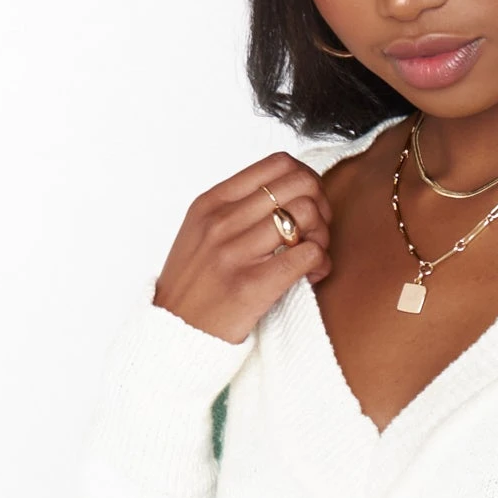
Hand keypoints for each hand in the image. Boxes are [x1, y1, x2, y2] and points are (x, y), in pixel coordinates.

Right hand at [152, 150, 333, 343]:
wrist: (174, 334)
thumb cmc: (194, 286)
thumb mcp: (200, 233)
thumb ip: (235, 208)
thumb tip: (284, 191)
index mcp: (211, 202)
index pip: (278, 163)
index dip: (306, 180)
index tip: (307, 205)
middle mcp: (221, 221)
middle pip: (299, 184)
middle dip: (321, 205)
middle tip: (316, 232)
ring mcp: (235, 252)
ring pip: (308, 214)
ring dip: (323, 236)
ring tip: (312, 257)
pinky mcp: (252, 285)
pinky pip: (308, 254)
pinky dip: (321, 263)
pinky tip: (312, 276)